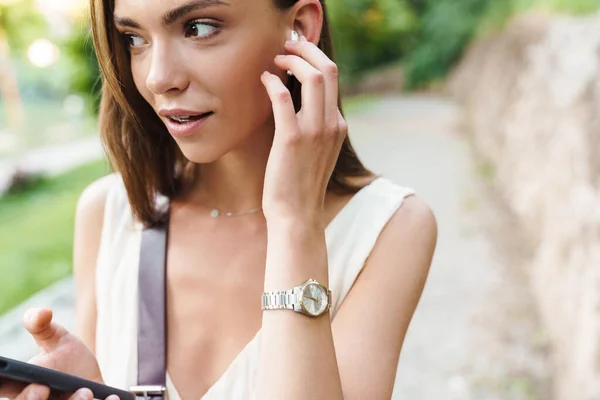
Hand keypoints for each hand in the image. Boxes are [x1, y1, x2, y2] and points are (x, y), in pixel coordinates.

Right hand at [0, 309, 105, 399]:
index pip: (6, 391)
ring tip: (86, 390)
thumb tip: (41, 313)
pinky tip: (112, 398)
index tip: (35, 383)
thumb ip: (42, 325)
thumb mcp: (56, 339)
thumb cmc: (67, 358)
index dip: (20, 394)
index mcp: (24, 389)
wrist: (92, 373)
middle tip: (43, 387)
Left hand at [260, 35, 347, 222]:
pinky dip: (272, 81)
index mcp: (338, 126)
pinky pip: (282, 98)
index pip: (333, 79)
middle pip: (329, 70)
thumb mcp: (317, 152)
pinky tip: (263, 79)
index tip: (297, 53)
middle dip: (307, 50)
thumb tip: (297, 103)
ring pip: (313, 77)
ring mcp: (315, 131)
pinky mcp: (292, 139)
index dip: (314, 59)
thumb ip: (315, 127)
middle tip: (287, 46)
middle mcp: (332, 124)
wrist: (298, 215)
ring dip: (292, 60)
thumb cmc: (300, 185)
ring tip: (276, 59)